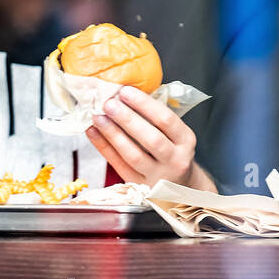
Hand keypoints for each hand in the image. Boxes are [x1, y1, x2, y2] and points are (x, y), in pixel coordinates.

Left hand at [86, 85, 215, 190]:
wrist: (178, 187)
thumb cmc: (171, 152)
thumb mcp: (175, 135)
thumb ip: (155, 118)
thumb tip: (125, 93)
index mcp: (185, 140)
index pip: (166, 120)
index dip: (144, 105)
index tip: (125, 91)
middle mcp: (175, 159)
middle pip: (150, 139)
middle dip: (127, 119)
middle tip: (108, 103)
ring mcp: (157, 175)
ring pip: (133, 154)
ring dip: (112, 134)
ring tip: (98, 117)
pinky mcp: (139, 186)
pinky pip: (118, 165)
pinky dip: (103, 147)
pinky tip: (93, 132)